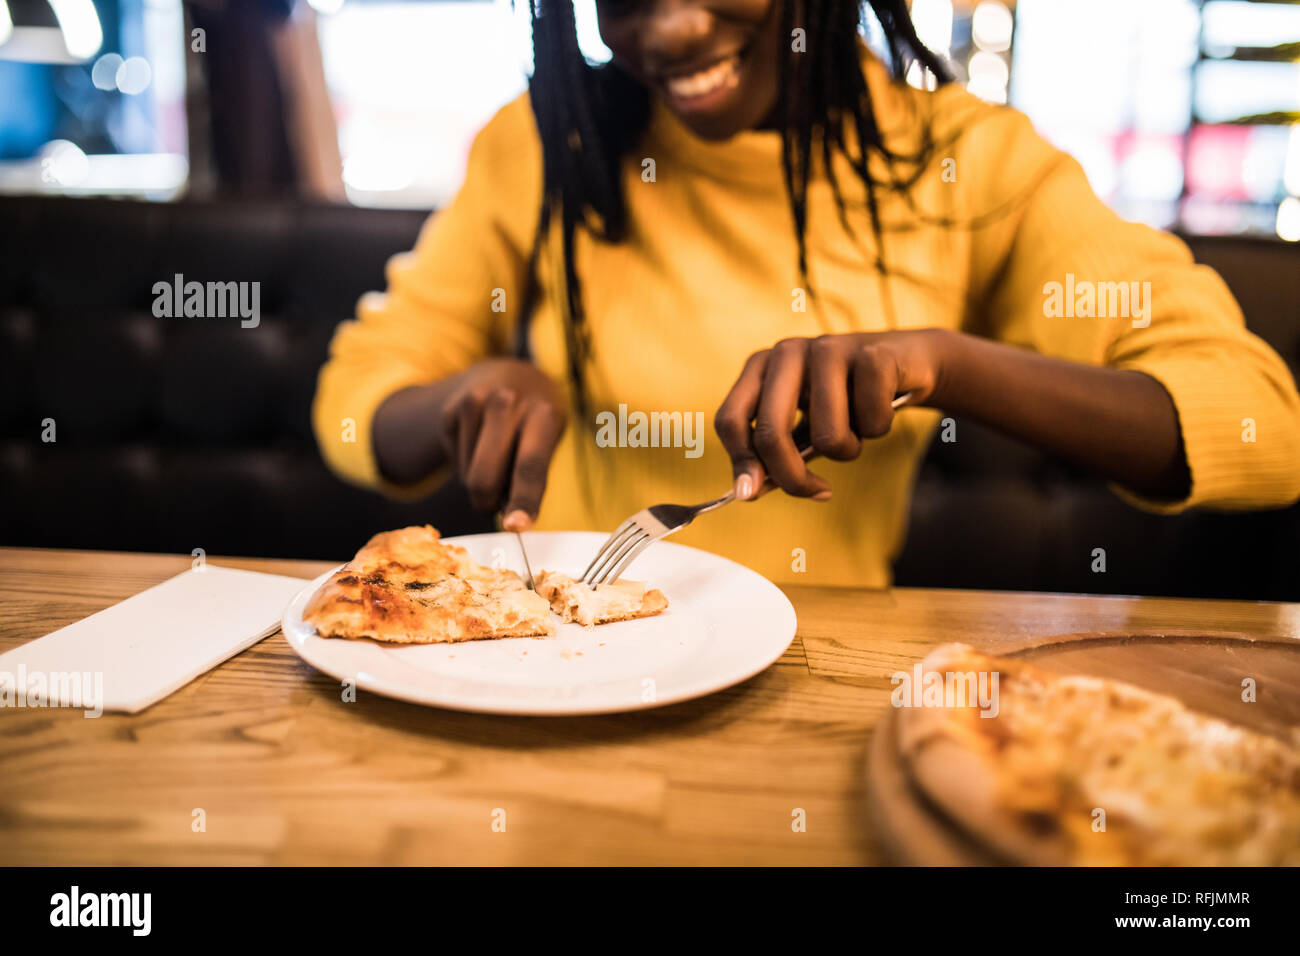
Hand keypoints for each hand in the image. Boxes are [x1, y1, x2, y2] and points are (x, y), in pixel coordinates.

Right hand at [439, 359, 566, 529]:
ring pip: (468, 476)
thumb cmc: (534, 420)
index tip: (516, 526)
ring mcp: (474, 402)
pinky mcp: (449, 410)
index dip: (524, 500)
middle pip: (486, 479)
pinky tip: (478, 441)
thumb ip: (532, 473)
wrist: (506, 373)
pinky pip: (454, 461)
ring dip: (478, 482)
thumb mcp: (547, 435)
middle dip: (488, 503)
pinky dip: (466, 463)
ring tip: (494, 455)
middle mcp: (507, 403)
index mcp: (542, 414)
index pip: (531, 466)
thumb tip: (510, 518)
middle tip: (496, 503)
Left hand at [714, 330, 949, 500]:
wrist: (908, 362)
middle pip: (770, 433)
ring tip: (857, 429)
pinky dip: (880, 428)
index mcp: (761, 366)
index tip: (752, 494)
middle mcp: (787, 352)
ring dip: (849, 450)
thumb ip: (775, 456)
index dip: (740, 462)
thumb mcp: (805, 426)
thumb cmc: (847, 401)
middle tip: (818, 491)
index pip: (730, 419)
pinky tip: (883, 406)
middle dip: (791, 477)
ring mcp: (829, 348)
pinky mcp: (873, 354)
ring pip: (828, 435)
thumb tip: (747, 492)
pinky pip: (871, 421)